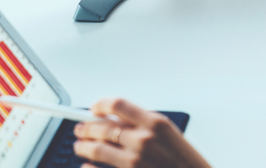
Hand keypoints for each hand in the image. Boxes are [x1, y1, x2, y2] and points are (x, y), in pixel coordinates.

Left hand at [73, 98, 211, 167]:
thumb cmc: (186, 162)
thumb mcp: (170, 135)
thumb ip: (145, 125)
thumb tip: (117, 120)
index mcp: (156, 123)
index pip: (118, 104)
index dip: (101, 104)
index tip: (94, 108)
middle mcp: (143, 140)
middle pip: (104, 127)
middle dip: (87, 126)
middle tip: (80, 128)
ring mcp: (135, 161)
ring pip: (97, 149)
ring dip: (83, 146)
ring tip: (80, 146)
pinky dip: (88, 167)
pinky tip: (86, 166)